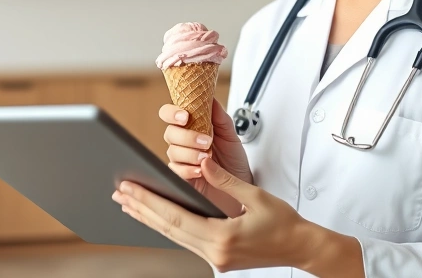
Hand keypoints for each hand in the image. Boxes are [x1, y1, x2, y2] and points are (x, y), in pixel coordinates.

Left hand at [112, 157, 313, 273]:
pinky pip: (186, 241)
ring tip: (129, 204)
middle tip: (119, 193)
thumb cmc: (285, 222)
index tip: (129, 189)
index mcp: (223, 237)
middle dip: (141, 209)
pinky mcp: (219, 259)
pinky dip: (167, 227)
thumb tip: (202, 163)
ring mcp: (216, 259)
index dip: (149, 201)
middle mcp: (215, 253)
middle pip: (168, 229)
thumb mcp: (255, 196)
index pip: (175, 216)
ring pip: (174, 237)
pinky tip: (156, 218)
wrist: (301, 247)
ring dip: (150, 219)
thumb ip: (226, 180)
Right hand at [160, 99, 252, 216]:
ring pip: (172, 151)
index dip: (172, 112)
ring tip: (207, 157)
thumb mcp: (231, 137)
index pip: (170, 115)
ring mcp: (181, 161)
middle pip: (170, 133)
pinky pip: (175, 171)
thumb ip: (220, 118)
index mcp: (192, 128)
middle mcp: (183, 143)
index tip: (185, 116)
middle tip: (206, 141)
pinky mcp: (181, 178)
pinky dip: (188, 169)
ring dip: (190, 153)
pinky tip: (201, 170)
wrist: (241, 188)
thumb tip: (210, 98)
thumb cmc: (234, 162)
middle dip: (187, 136)